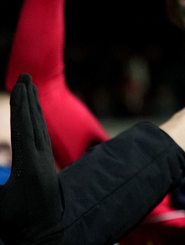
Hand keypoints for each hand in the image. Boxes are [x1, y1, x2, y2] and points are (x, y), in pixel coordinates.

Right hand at [0, 75, 62, 244]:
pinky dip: (37, 122)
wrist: (43, 236)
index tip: (19, 86)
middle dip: (29, 98)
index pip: (24, 128)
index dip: (20, 106)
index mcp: (30, 164)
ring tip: (30, 89)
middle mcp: (42, 159)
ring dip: (34, 107)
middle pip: (35, 122)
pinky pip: (42, 138)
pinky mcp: (47, 167)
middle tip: (26, 76)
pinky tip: (35, 116)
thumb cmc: (15, 222)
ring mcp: (46, 162)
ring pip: (40, 128)